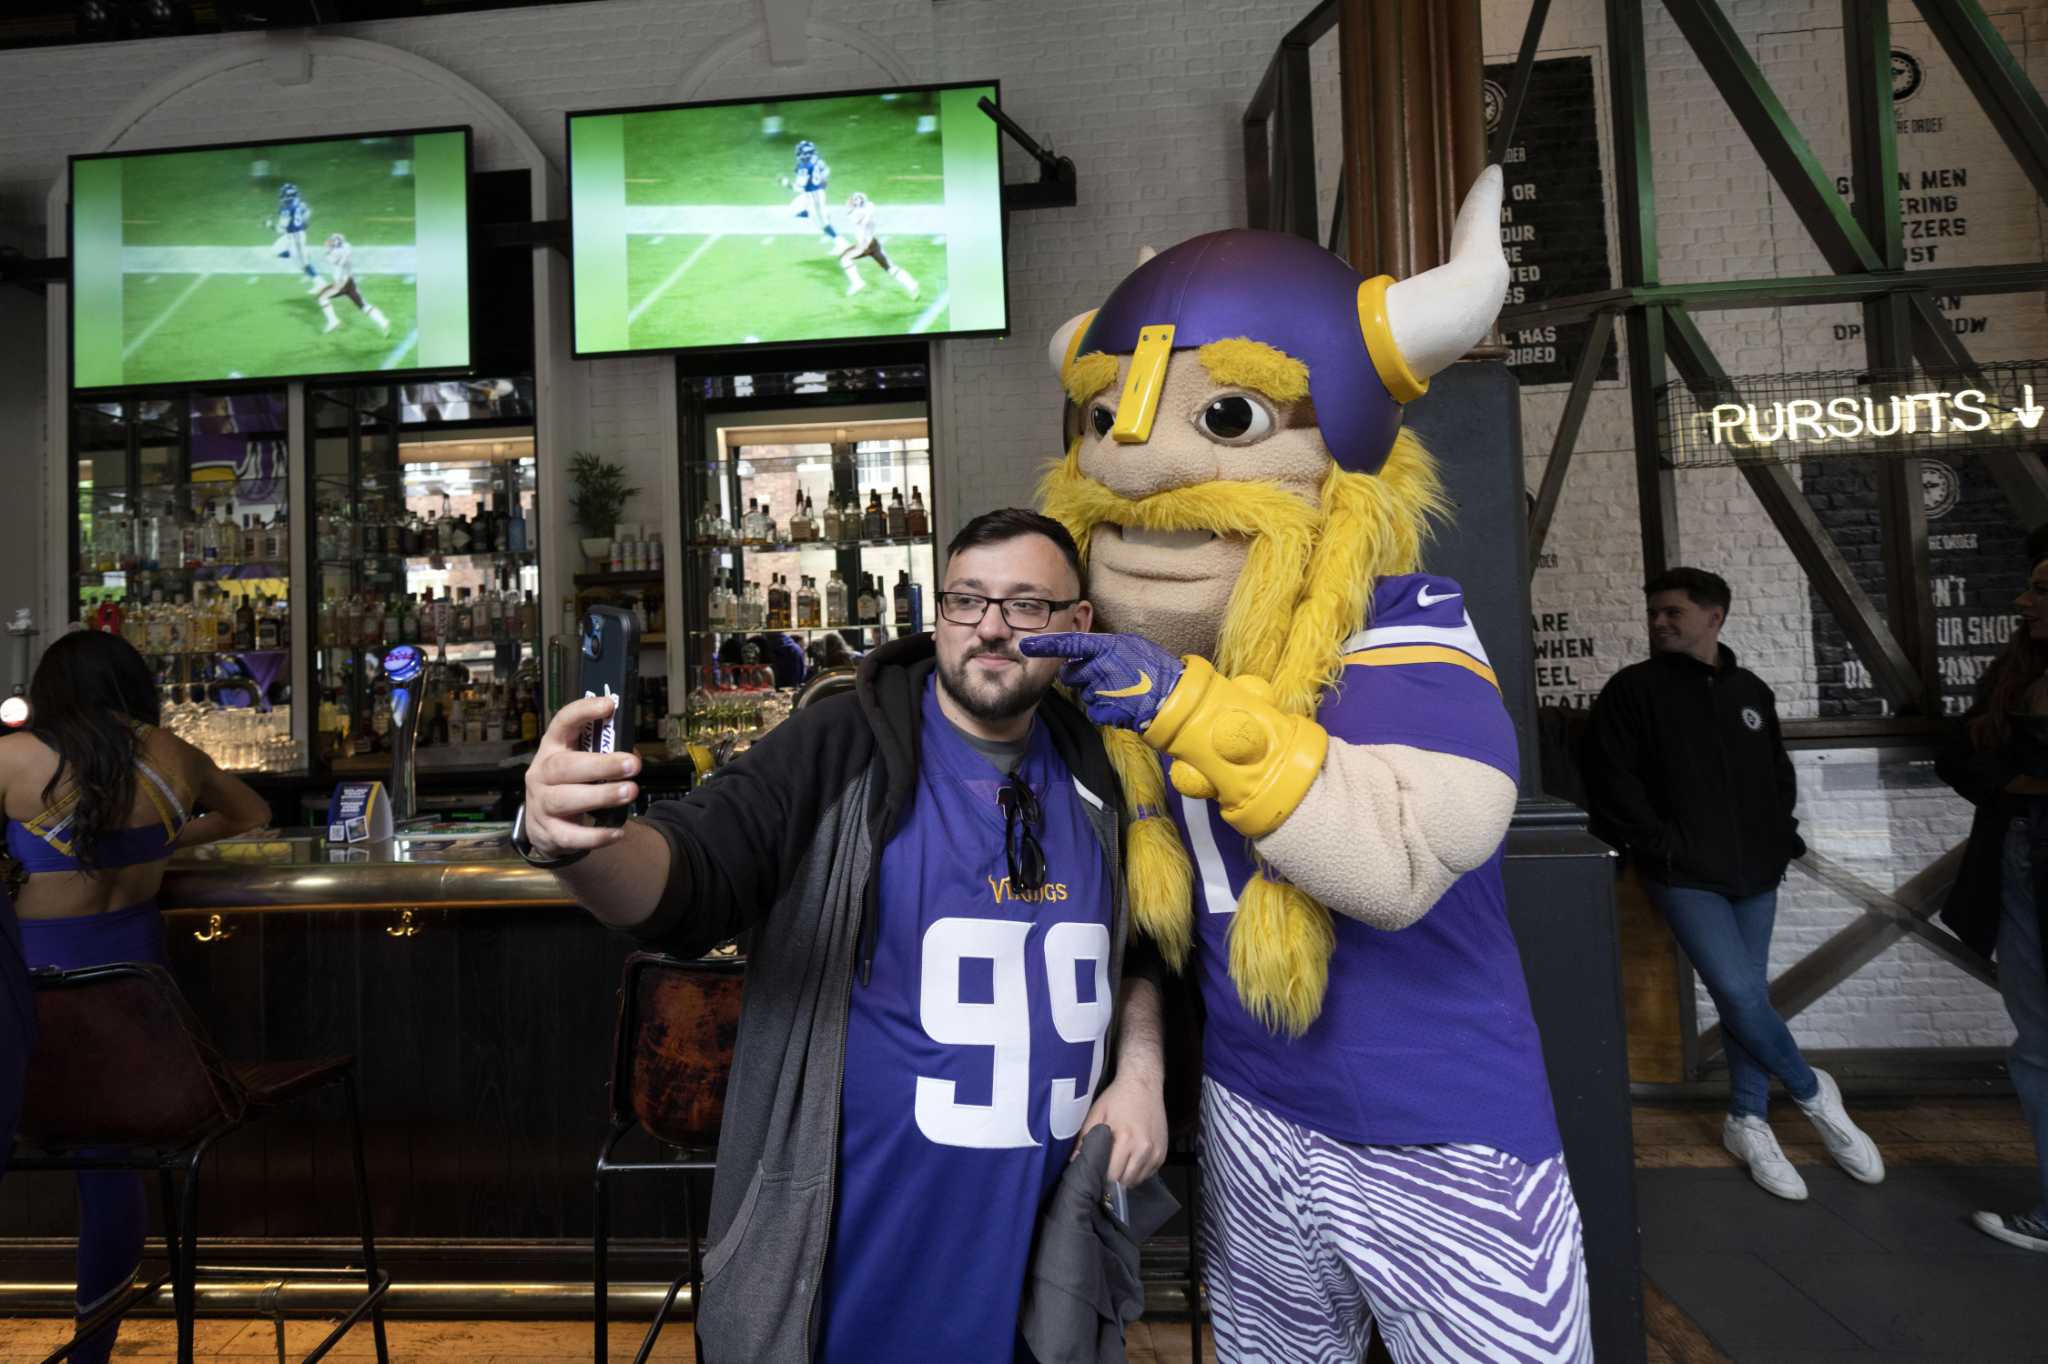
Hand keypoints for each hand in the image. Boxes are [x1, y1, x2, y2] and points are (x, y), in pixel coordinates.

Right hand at [521, 695, 640, 858]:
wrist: (545, 825)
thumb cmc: (572, 783)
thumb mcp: (583, 763)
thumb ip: (604, 755)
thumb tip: (631, 755)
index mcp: (553, 747)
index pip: (562, 722)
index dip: (583, 711)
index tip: (609, 705)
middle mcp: (541, 773)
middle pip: (565, 766)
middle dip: (601, 764)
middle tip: (632, 765)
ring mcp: (540, 803)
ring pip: (566, 799)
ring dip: (600, 795)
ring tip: (630, 792)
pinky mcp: (548, 832)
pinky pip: (571, 836)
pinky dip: (596, 835)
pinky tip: (617, 832)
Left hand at [1017, 632, 1182, 731]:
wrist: (1174, 699)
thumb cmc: (1156, 668)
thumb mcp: (1131, 646)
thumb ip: (1106, 648)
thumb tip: (1088, 652)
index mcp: (1108, 647)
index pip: (1071, 643)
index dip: (1046, 645)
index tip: (1025, 645)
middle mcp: (1101, 667)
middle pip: (1072, 673)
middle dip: (1080, 676)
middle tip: (1105, 676)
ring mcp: (1102, 691)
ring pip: (1085, 692)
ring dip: (1097, 693)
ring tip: (1122, 690)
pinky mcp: (1104, 711)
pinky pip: (1094, 709)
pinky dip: (1105, 709)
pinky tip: (1122, 704)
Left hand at [1075, 1074, 1167, 1184]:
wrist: (1143, 1084)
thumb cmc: (1117, 1098)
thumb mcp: (1096, 1113)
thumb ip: (1085, 1138)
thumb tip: (1074, 1160)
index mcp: (1125, 1139)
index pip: (1112, 1175)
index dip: (1101, 1177)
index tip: (1096, 1173)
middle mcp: (1143, 1148)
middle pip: (1125, 1181)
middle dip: (1113, 1180)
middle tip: (1105, 1170)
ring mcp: (1155, 1151)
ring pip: (1138, 1180)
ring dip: (1127, 1177)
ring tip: (1118, 1164)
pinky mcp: (1163, 1153)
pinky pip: (1149, 1173)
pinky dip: (1139, 1172)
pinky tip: (1131, 1159)